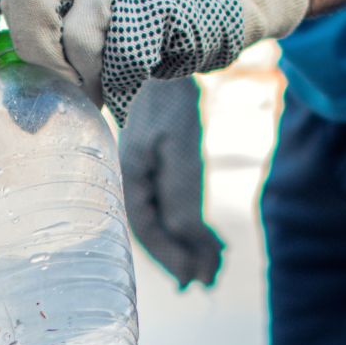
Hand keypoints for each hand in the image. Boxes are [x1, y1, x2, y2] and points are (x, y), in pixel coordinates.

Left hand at [0, 0, 308, 121]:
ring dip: (88, 80)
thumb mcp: (86, 13)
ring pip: (76, 39)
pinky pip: (121, 60)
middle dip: (36, 58)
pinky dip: (122, 88)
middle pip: (21, 0)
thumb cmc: (145, 14)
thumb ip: (44, 37)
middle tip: (57, 90)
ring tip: (103, 90)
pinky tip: (131, 88)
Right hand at [120, 78, 221, 288]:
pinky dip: (191, 226)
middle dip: (184, 257)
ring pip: (167, 222)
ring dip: (191, 246)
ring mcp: (144, 175)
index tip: (192, 280)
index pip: (147, 231)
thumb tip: (188, 240)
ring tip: (216, 266)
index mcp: (129, 180)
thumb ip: (181, 196)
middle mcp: (132, 182)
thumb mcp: (180, 149)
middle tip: (210, 281)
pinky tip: (210, 240)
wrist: (165, 63)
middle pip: (157, 231)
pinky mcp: (159, 168)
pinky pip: (172, 206)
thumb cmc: (169, 102)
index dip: (171, 258)